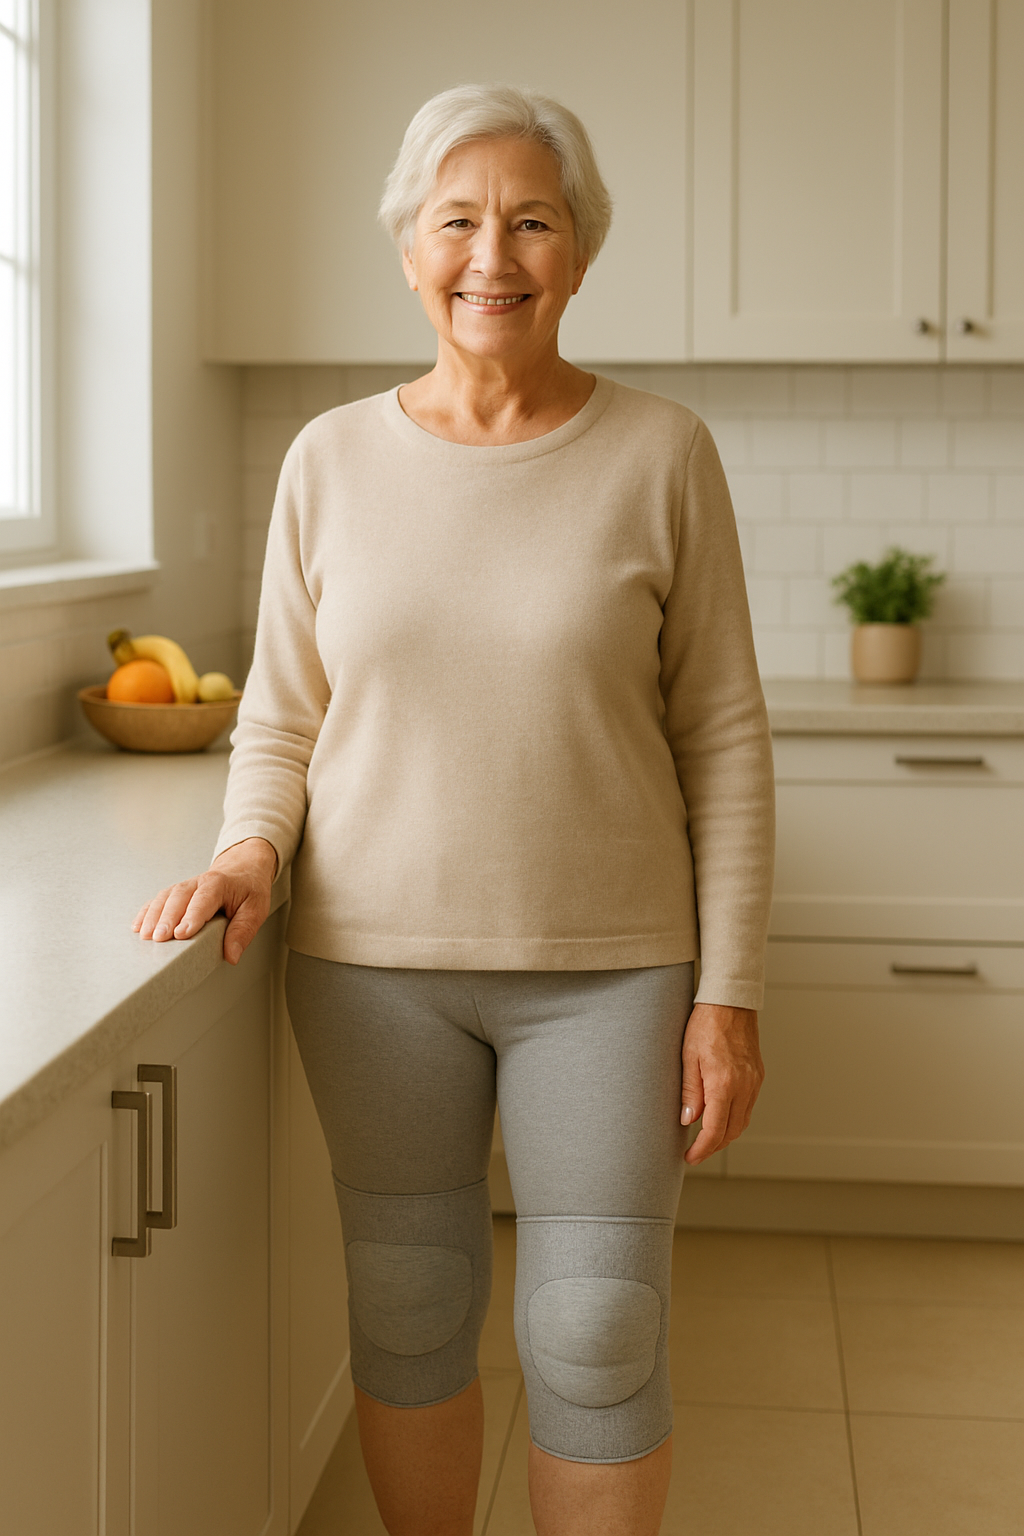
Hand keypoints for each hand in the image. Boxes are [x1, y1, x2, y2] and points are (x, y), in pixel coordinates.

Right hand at [132, 837, 277, 965]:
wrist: (242, 868)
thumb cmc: (249, 890)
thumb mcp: (256, 909)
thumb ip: (243, 931)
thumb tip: (232, 955)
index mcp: (219, 884)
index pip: (203, 900)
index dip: (191, 916)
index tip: (181, 934)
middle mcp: (198, 882)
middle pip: (178, 898)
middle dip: (167, 918)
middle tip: (158, 939)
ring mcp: (185, 886)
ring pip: (165, 897)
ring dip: (153, 916)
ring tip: (145, 936)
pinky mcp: (176, 893)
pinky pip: (158, 900)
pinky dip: (146, 912)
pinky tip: (138, 927)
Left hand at [680, 1002, 764, 1164]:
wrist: (730, 1002)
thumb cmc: (705, 1025)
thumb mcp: (687, 1057)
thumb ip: (689, 1092)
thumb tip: (688, 1121)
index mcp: (724, 1084)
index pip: (714, 1130)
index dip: (702, 1149)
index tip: (690, 1157)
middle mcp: (744, 1086)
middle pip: (731, 1132)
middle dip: (713, 1147)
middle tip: (695, 1152)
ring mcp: (754, 1082)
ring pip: (742, 1122)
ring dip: (725, 1135)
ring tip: (706, 1139)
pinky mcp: (758, 1076)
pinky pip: (748, 1107)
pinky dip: (735, 1119)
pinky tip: (721, 1116)